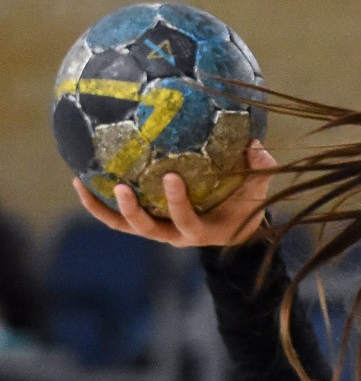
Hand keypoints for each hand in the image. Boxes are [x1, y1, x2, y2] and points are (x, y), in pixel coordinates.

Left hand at [71, 139, 276, 247]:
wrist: (234, 226)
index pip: (188, 222)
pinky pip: (116, 218)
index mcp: (203, 232)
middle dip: (135, 212)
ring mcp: (158, 231)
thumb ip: (260, 170)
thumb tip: (256, 144)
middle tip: (123, 188)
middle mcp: (176, 236)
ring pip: (127, 226)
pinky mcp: (145, 223)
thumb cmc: (246, 206)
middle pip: (150, 230)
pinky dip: (97, 203)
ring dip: (105, 208)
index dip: (178, 203)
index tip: (171, 177)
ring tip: (83, 183)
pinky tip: (80, 180)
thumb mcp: (258, 191)